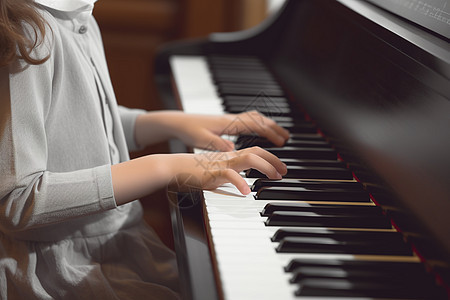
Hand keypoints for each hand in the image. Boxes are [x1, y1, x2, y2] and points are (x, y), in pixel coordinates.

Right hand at [111, 146, 287, 204]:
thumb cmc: (191, 172)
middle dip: (273, 160)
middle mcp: (227, 157)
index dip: (270, 157)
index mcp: (229, 157)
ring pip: (248, 158)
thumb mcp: (214, 174)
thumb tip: (241, 185)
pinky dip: (240, 182)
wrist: (171, 167)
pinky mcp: (211, 173)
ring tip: (274, 177)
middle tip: (284, 172)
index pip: (254, 151)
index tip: (281, 168)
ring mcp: (220, 163)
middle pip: (256, 151)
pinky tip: (247, 192)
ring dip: (264, 166)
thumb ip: (228, 177)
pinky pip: (229, 175)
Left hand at [172, 110, 289, 150]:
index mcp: (228, 123)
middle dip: (274, 127)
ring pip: (255, 117)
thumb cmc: (189, 131)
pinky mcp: (226, 121)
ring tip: (279, 132)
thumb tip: (233, 149)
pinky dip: (259, 122)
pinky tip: (260, 129)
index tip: (282, 142)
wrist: (178, 121)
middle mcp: (231, 118)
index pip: (254, 126)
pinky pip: (248, 119)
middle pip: (259, 119)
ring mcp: (229, 118)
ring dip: (268, 123)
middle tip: (288, 137)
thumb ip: (218, 144)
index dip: (270, 133)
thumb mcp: (201, 140)